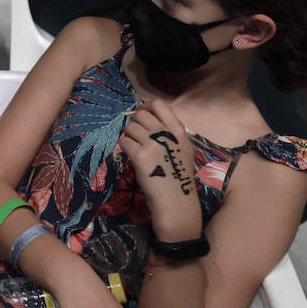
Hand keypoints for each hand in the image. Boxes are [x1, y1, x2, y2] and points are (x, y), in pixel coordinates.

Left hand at [121, 100, 202, 239]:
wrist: (176, 202)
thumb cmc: (178, 178)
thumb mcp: (182, 150)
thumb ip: (169, 134)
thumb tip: (147, 120)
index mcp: (179, 131)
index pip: (159, 105)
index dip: (146, 106)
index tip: (142, 115)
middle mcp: (166, 134)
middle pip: (140, 115)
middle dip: (135, 124)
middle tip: (136, 137)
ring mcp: (152, 144)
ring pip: (130, 127)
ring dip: (128, 136)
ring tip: (135, 149)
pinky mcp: (139, 156)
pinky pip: (124, 141)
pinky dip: (124, 147)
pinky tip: (131, 157)